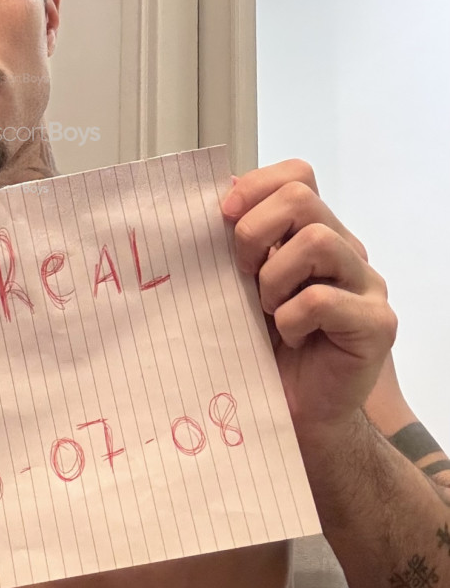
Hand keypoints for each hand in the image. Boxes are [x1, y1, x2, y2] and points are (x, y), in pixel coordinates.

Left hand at [222, 160, 396, 431]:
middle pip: (302, 198)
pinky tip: (290, 338)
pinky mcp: (375, 323)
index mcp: (314, 232)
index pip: (297, 175)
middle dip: (255, 231)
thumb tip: (212, 195)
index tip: (222, 215)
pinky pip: (322, 299)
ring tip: (268, 310)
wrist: (295, 412)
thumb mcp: (240, 284)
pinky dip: (291, 318)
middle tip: (242, 273)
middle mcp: (345, 250)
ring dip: (275, 277)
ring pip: (318, 241)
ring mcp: (366, 285)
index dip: (255, 186)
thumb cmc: (265, 346)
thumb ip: (237, 242)